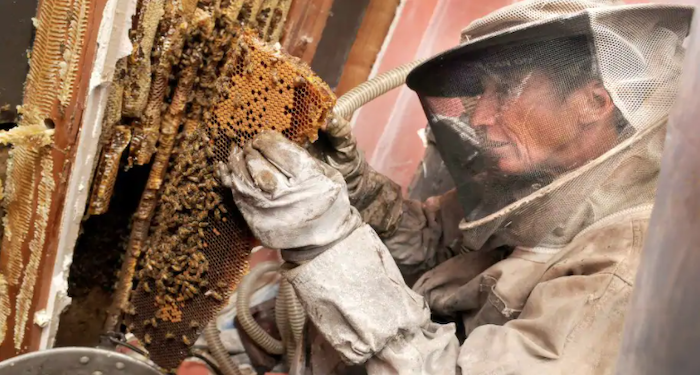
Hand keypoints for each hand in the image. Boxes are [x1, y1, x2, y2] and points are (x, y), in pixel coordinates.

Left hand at [218, 131, 361, 252]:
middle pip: (258, 165)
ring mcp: (270, 213)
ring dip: (237, 164)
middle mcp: (288, 198)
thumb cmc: (328, 199)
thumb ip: (303, 157)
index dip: (267, 140)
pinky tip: (231, 170)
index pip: (279, 151)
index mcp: (311, 181)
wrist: (325, 239)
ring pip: (243, 181)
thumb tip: (271, 139)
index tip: (264, 137)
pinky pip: (238, 197)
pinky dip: (232, 181)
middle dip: (251, 150)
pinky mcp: (257, 224)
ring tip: (239, 155)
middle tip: (251, 145)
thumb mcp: (328, 173)